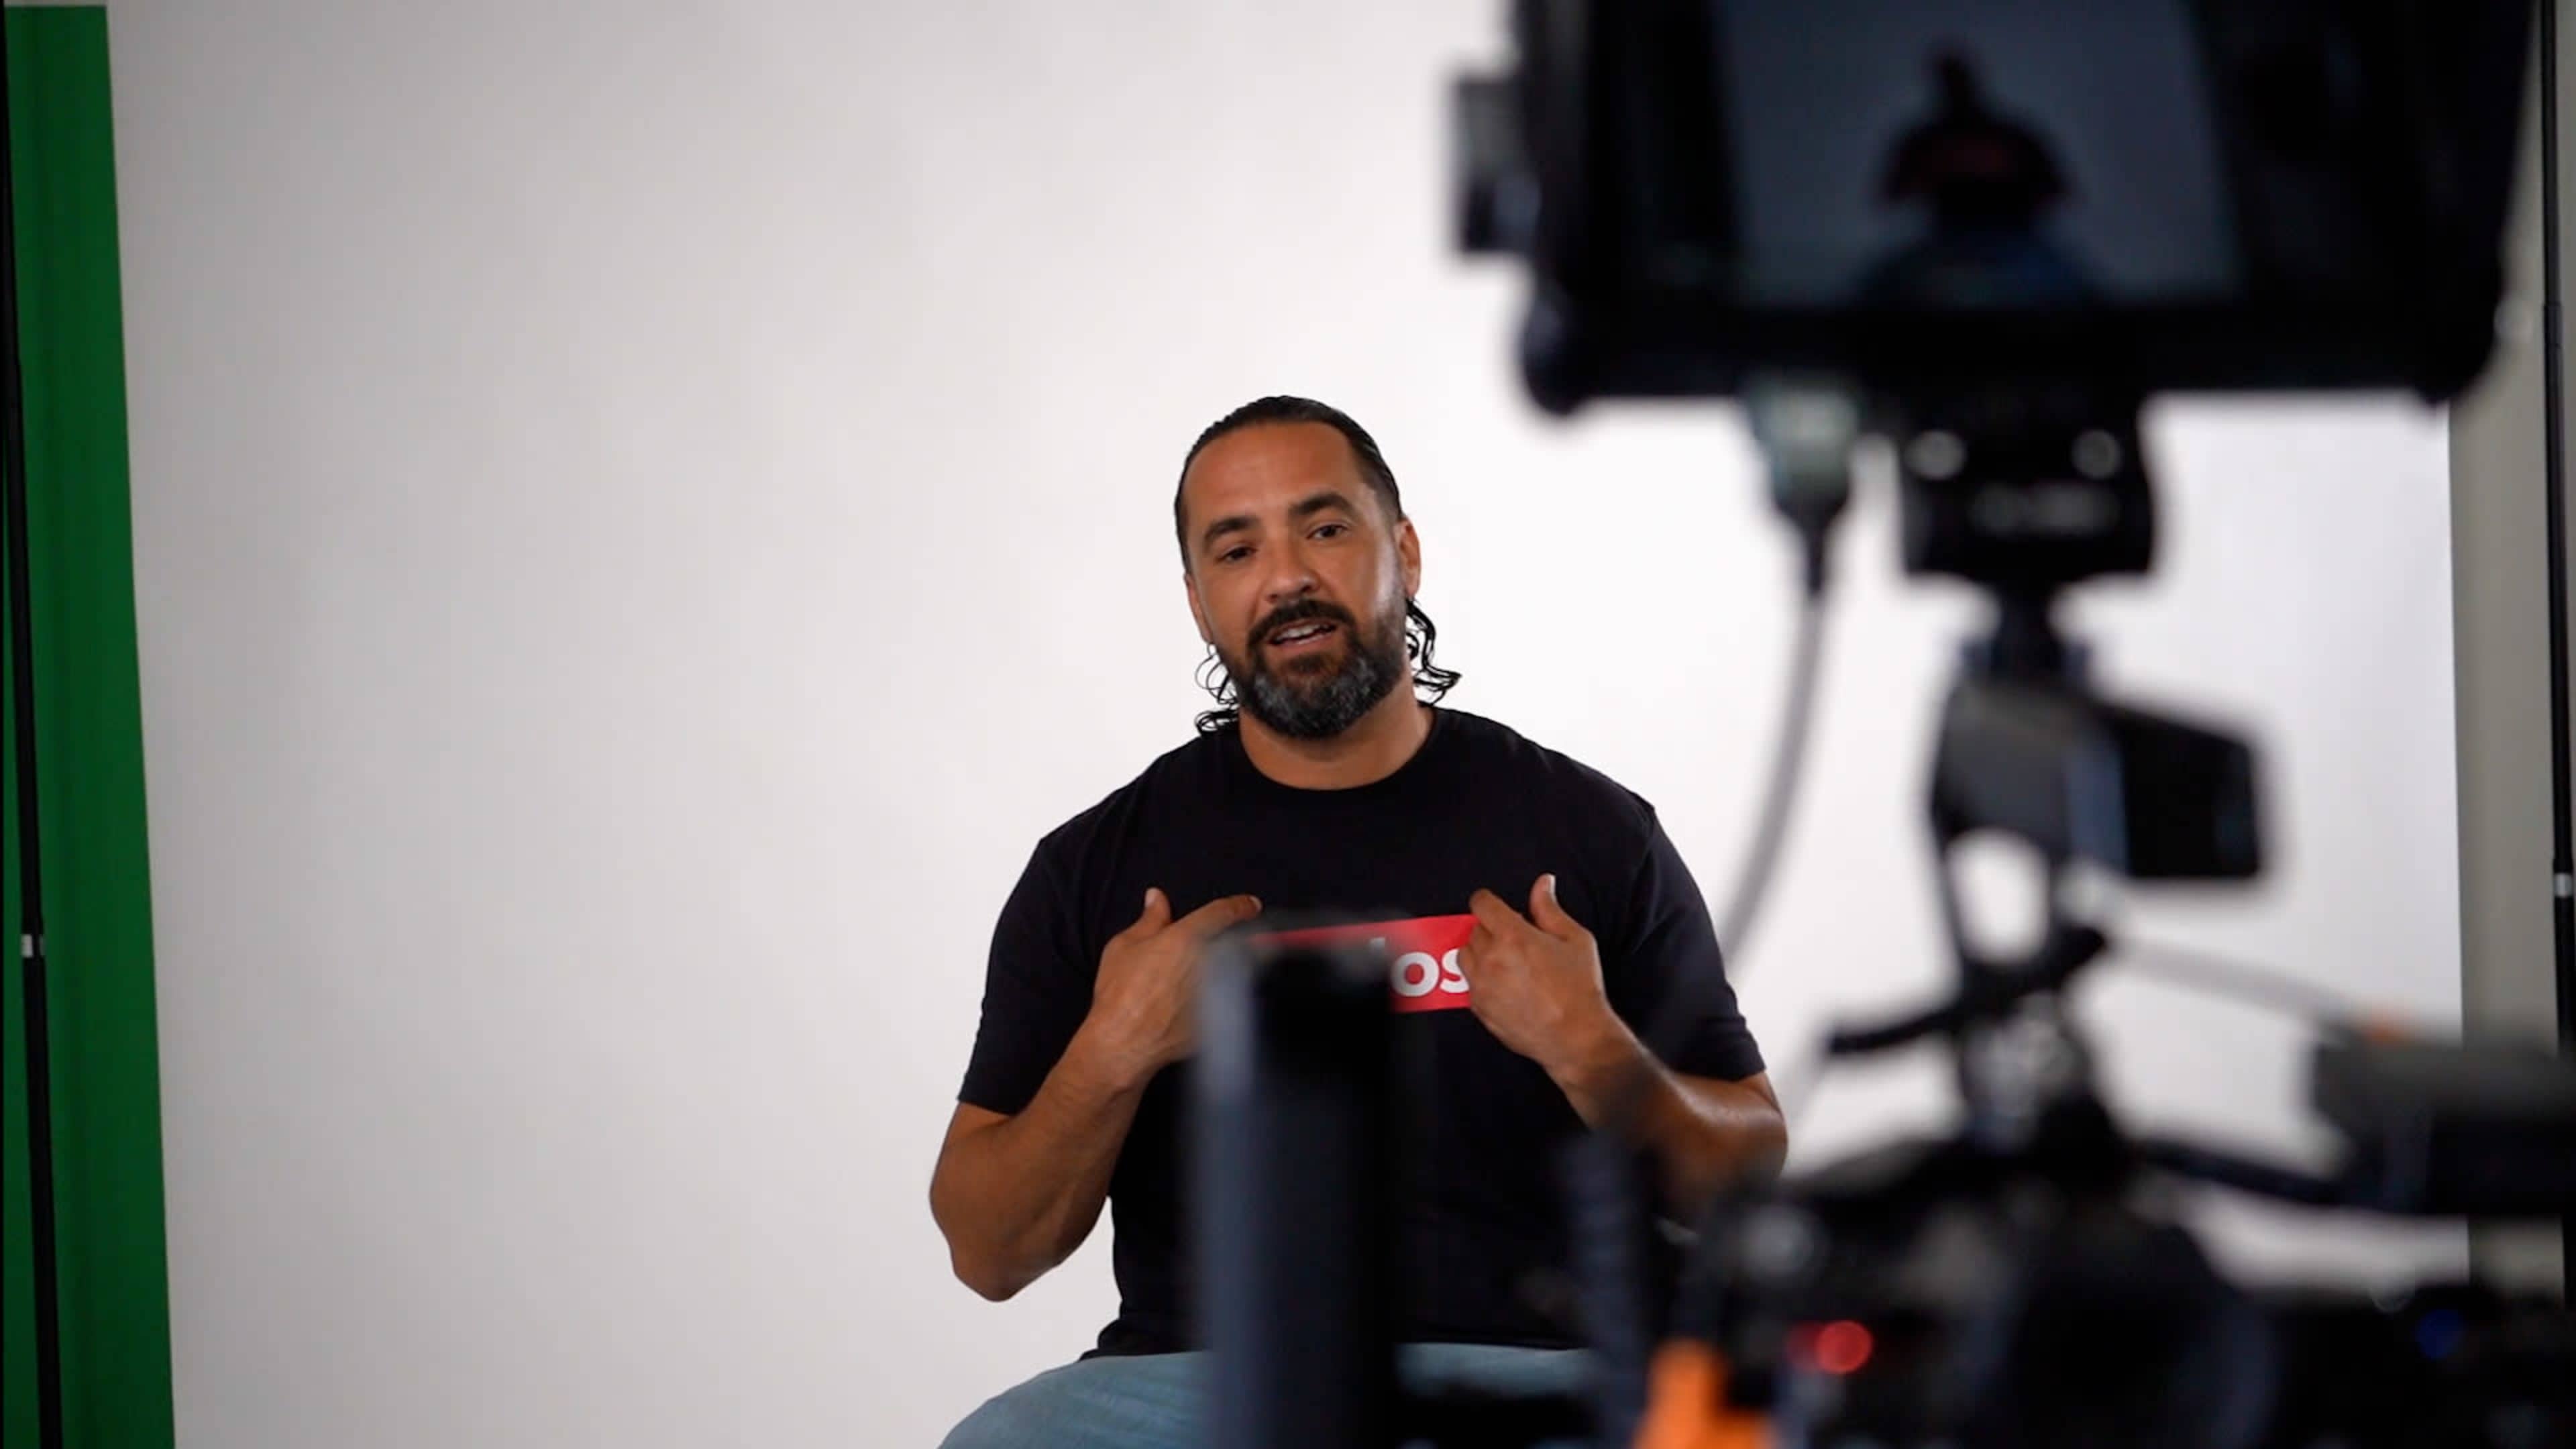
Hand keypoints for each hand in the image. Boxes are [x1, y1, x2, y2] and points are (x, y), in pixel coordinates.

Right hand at [1083, 887, 1260, 1083]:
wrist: (1123, 1040)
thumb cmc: (1118, 992)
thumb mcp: (1124, 946)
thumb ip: (1149, 920)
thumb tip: (1157, 897)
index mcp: (1186, 938)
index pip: (1222, 913)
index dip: (1241, 906)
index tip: (1252, 905)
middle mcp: (1208, 962)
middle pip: (1246, 946)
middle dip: (1257, 941)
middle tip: (1261, 941)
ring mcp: (1217, 992)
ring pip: (1245, 974)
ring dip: (1246, 969)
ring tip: (1237, 970)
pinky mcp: (1219, 1019)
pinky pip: (1234, 1002)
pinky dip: (1232, 997)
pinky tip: (1222, 1000)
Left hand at [1457, 874, 1623, 1076]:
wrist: (1577, 1037)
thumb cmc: (1580, 989)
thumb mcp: (1575, 939)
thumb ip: (1550, 909)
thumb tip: (1542, 884)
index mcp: (1513, 937)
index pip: (1481, 903)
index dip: (1488, 901)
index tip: (1495, 905)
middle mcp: (1490, 959)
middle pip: (1474, 929)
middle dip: (1491, 928)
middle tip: (1515, 939)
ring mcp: (1481, 986)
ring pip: (1465, 955)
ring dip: (1480, 952)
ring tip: (1506, 961)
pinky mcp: (1479, 1008)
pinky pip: (1469, 983)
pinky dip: (1480, 979)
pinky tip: (1505, 985)